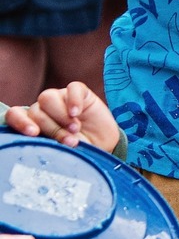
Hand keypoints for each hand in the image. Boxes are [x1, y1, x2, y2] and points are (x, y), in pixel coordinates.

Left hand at [4, 83, 120, 151]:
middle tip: (69, 141)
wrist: (104, 146)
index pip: (15, 115)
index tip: (33, 133)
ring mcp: (61, 98)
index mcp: (33, 123)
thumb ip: (46, 143)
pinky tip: (77, 113)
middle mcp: (44, 109)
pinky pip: (72, 88)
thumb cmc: (77, 150)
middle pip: (35, 110)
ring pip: (48, 97)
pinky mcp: (80, 92)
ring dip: (60, 115)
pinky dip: (73, 100)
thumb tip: (39, 140)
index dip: (20, 122)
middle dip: (52, 128)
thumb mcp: (59, 150)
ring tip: (75, 129)